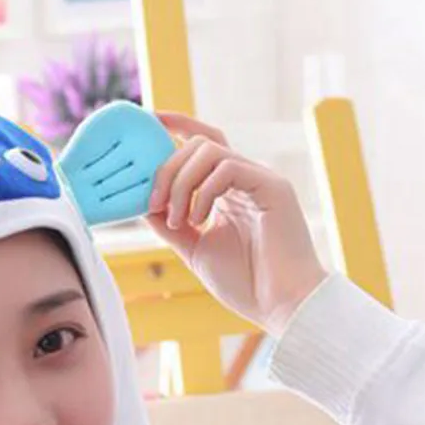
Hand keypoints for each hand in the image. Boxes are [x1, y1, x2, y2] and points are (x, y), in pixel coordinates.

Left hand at [146, 112, 328, 336]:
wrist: (281, 305)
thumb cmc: (245, 282)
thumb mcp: (195, 249)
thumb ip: (170, 224)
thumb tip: (143, 202)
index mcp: (227, 191)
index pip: (200, 144)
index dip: (174, 127)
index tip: (148, 119)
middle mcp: (244, 179)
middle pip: (197, 144)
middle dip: (166, 169)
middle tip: (155, 204)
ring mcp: (260, 180)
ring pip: (210, 150)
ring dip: (181, 183)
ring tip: (181, 221)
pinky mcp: (272, 187)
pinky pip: (229, 167)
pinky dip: (204, 191)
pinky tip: (200, 220)